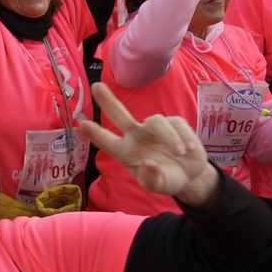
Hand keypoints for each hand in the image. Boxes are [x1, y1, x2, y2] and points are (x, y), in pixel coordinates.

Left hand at [76, 83, 215, 204]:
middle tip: (96, 86)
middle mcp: (136, 136)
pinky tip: (189, 150)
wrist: (190, 175)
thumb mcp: (157, 185)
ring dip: (170, 137)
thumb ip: (151, 179)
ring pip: (157, 121)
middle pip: (120, 115)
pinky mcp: (174, 123)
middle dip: (108, 101)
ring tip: (180, 153)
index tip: (81, 124)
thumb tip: (148, 164)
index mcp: (125, 151)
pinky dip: (185, 137)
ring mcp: (154, 128)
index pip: (107, 141)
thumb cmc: (166, 179)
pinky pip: (177, 124)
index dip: (95, 133)